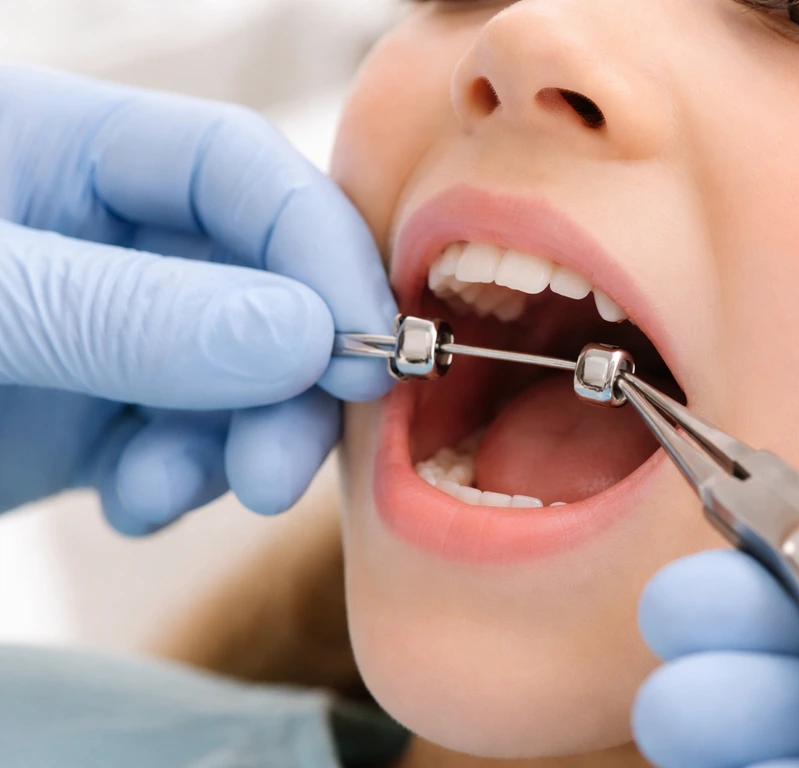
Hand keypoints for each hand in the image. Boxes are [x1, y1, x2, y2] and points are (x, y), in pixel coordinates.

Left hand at [0, 66, 396, 532]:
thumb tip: (306, 334)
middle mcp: (104, 234)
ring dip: (236, 440)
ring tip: (170, 495)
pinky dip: (186, 476)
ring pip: (239, 369)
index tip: (363, 345)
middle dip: (288, 375)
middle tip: (280, 468)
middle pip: (262, 280)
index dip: (320, 250)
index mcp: (67, 148)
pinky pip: (187, 432)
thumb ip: (129, 312)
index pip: (242, 172)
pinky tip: (138, 503)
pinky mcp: (92, 408)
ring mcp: (103, 325)